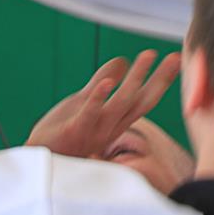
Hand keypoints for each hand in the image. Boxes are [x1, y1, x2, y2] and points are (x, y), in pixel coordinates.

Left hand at [27, 49, 181, 158]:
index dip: (161, 80)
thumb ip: (102, 81)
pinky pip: (88, 115)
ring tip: (146, 56)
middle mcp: (110, 127)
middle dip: (159, 80)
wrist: (37, 158)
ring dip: (135, 79)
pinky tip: (107, 82)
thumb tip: (123, 60)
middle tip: (173, 57)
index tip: (176, 59)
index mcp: (115, 121)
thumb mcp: (84, 102)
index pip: (144, 99)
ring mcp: (94, 131)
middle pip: (141, 102)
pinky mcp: (73, 133)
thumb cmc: (61, 134)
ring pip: (120, 104)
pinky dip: (98, 99)